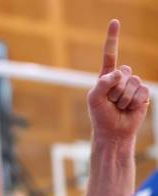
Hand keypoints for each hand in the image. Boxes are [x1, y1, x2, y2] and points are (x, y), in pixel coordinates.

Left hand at [87, 19, 149, 141]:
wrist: (113, 131)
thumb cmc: (100, 115)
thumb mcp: (94, 99)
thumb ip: (102, 84)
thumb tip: (117, 73)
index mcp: (106, 76)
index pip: (110, 54)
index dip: (113, 38)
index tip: (115, 22)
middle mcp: (120, 78)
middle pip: (123, 72)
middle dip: (115, 89)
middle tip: (111, 102)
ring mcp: (132, 85)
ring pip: (132, 83)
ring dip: (123, 98)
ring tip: (119, 106)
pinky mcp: (143, 94)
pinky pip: (141, 92)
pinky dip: (133, 102)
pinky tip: (129, 108)